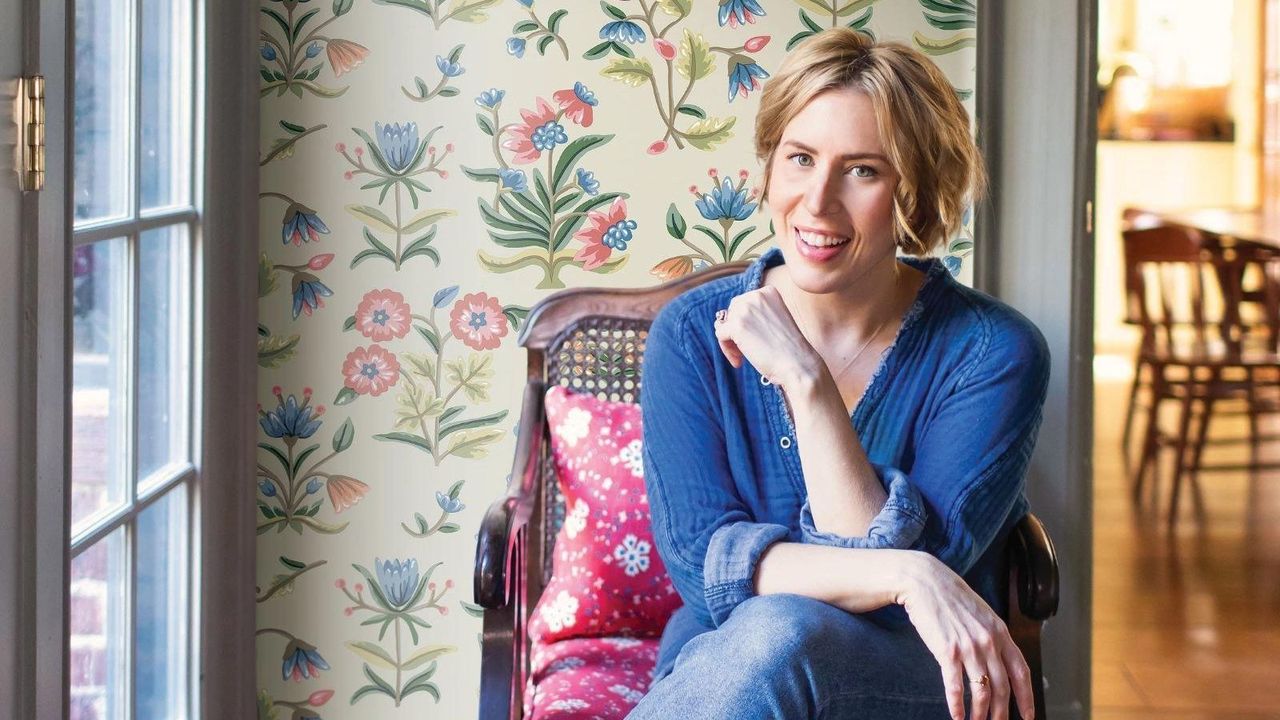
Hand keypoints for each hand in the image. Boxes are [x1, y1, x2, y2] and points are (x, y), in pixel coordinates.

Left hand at [713, 286, 818, 388]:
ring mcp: (745, 309)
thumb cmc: (788, 349)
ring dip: (730, 341)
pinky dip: (726, 349)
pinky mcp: (736, 325)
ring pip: (724, 323)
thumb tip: (721, 322)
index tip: (756, 338)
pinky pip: (720, 334)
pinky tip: (739, 361)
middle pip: (732, 311)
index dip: (746, 322)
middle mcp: (756, 295)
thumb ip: (754, 315)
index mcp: (769, 292)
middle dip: (735, 331)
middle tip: (746, 351)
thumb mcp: (774, 321)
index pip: (744, 303)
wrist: (798, 365)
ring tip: (742, 357)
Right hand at [898, 553, 1034, 719]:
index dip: (1026, 698)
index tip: (1027, 716)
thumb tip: (999, 661)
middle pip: (1002, 687)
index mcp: (1000, 632)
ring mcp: (968, 647)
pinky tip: (956, 715)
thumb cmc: (951, 597)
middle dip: (1001, 712)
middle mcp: (988, 642)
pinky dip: (957, 705)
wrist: (925, 581)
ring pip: (981, 691)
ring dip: (980, 713)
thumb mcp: (982, 614)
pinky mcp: (946, 651)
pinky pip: (955, 686)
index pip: (1021, 672)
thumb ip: (992, 636)